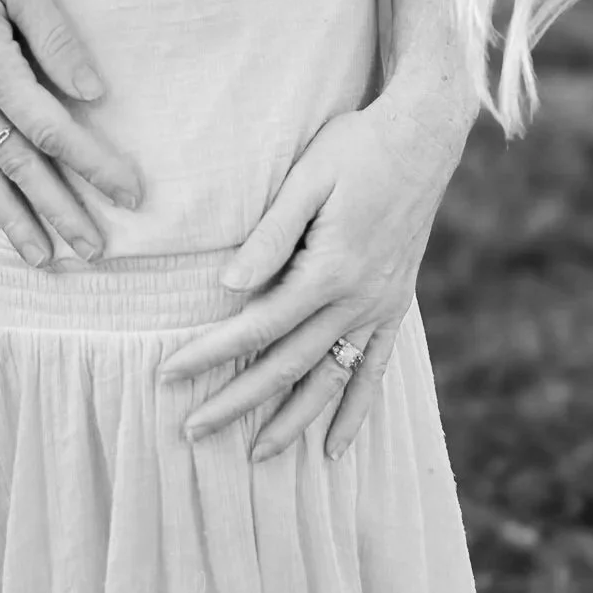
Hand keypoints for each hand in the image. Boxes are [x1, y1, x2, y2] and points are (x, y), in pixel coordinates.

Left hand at [158, 92, 463, 460]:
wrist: (423, 136)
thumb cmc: (357, 146)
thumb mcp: (308, 177)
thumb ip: (271, 235)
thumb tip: (229, 287)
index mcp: (330, 269)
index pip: (257, 326)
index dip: (210, 354)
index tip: (168, 374)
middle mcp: (358, 299)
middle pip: (287, 365)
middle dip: (237, 402)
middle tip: (192, 431)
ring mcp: (380, 306)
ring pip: (330, 379)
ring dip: (292, 421)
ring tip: (256, 456)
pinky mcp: (396, 304)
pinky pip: (375, 369)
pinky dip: (355, 410)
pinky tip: (335, 447)